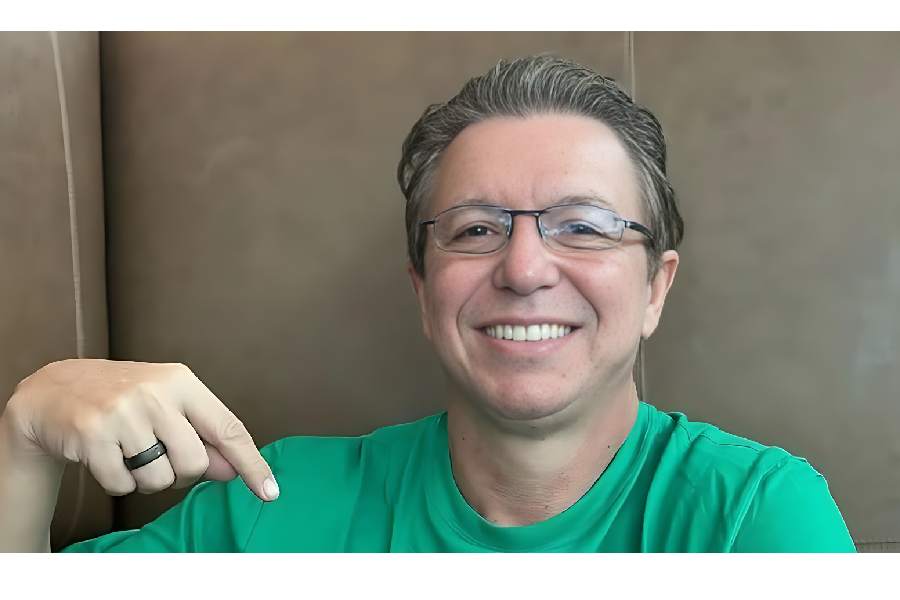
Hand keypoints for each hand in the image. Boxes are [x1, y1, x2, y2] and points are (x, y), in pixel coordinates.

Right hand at [2, 359, 277, 501]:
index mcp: (182, 381)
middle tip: (158, 454)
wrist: (54, 390)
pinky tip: (106, 455)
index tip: (270, 491)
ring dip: (147, 478)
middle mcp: (155, 393)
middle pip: (194, 464)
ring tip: (129, 451)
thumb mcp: (168, 407)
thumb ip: (202, 436)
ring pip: (159, 479)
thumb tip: (232, 470)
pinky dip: (117, 481)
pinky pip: (123, 485)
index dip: (251, 463)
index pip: (229, 428)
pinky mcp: (92, 434)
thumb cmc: (124, 400)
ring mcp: (123, 413)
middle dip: (181, 473)